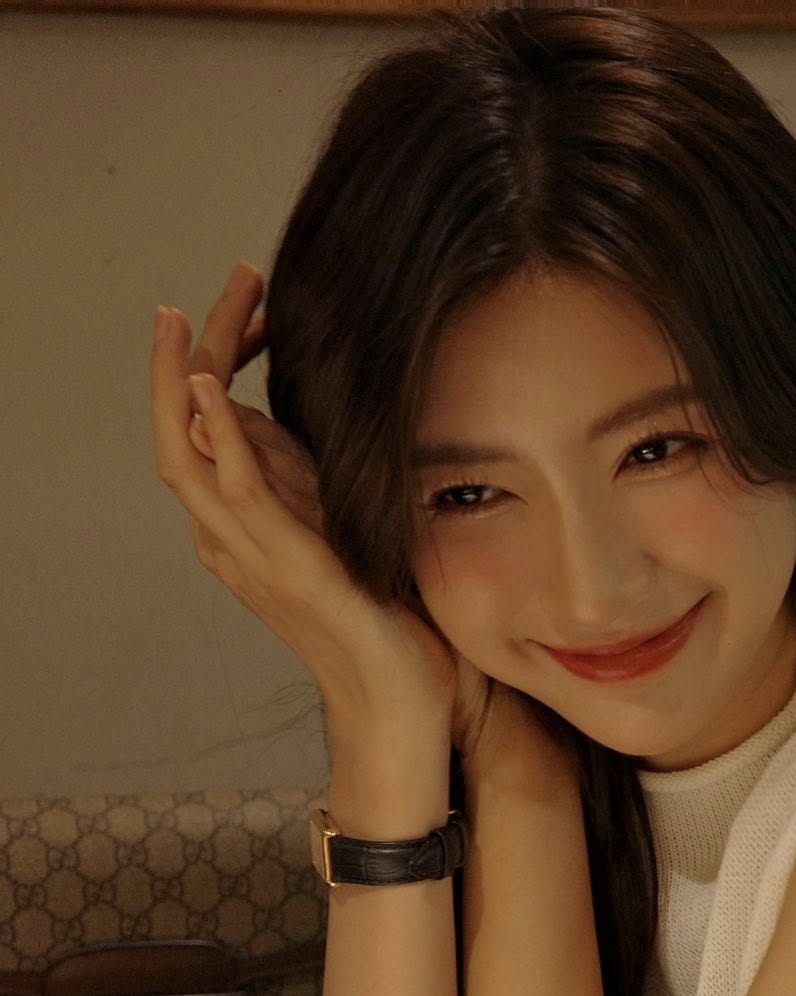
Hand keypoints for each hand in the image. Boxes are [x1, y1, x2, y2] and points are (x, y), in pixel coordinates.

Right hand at [150, 262, 490, 752]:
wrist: (402, 700)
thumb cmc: (387, 625)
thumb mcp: (349, 530)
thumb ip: (322, 484)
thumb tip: (314, 424)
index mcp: (244, 526)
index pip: (207, 426)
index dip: (217, 359)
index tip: (251, 305)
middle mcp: (231, 538)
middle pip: (178, 428)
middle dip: (185, 350)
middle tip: (226, 281)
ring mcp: (251, 554)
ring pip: (183, 452)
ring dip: (181, 375)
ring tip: (186, 313)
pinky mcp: (286, 566)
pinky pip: (234, 491)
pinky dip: (217, 436)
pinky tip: (207, 385)